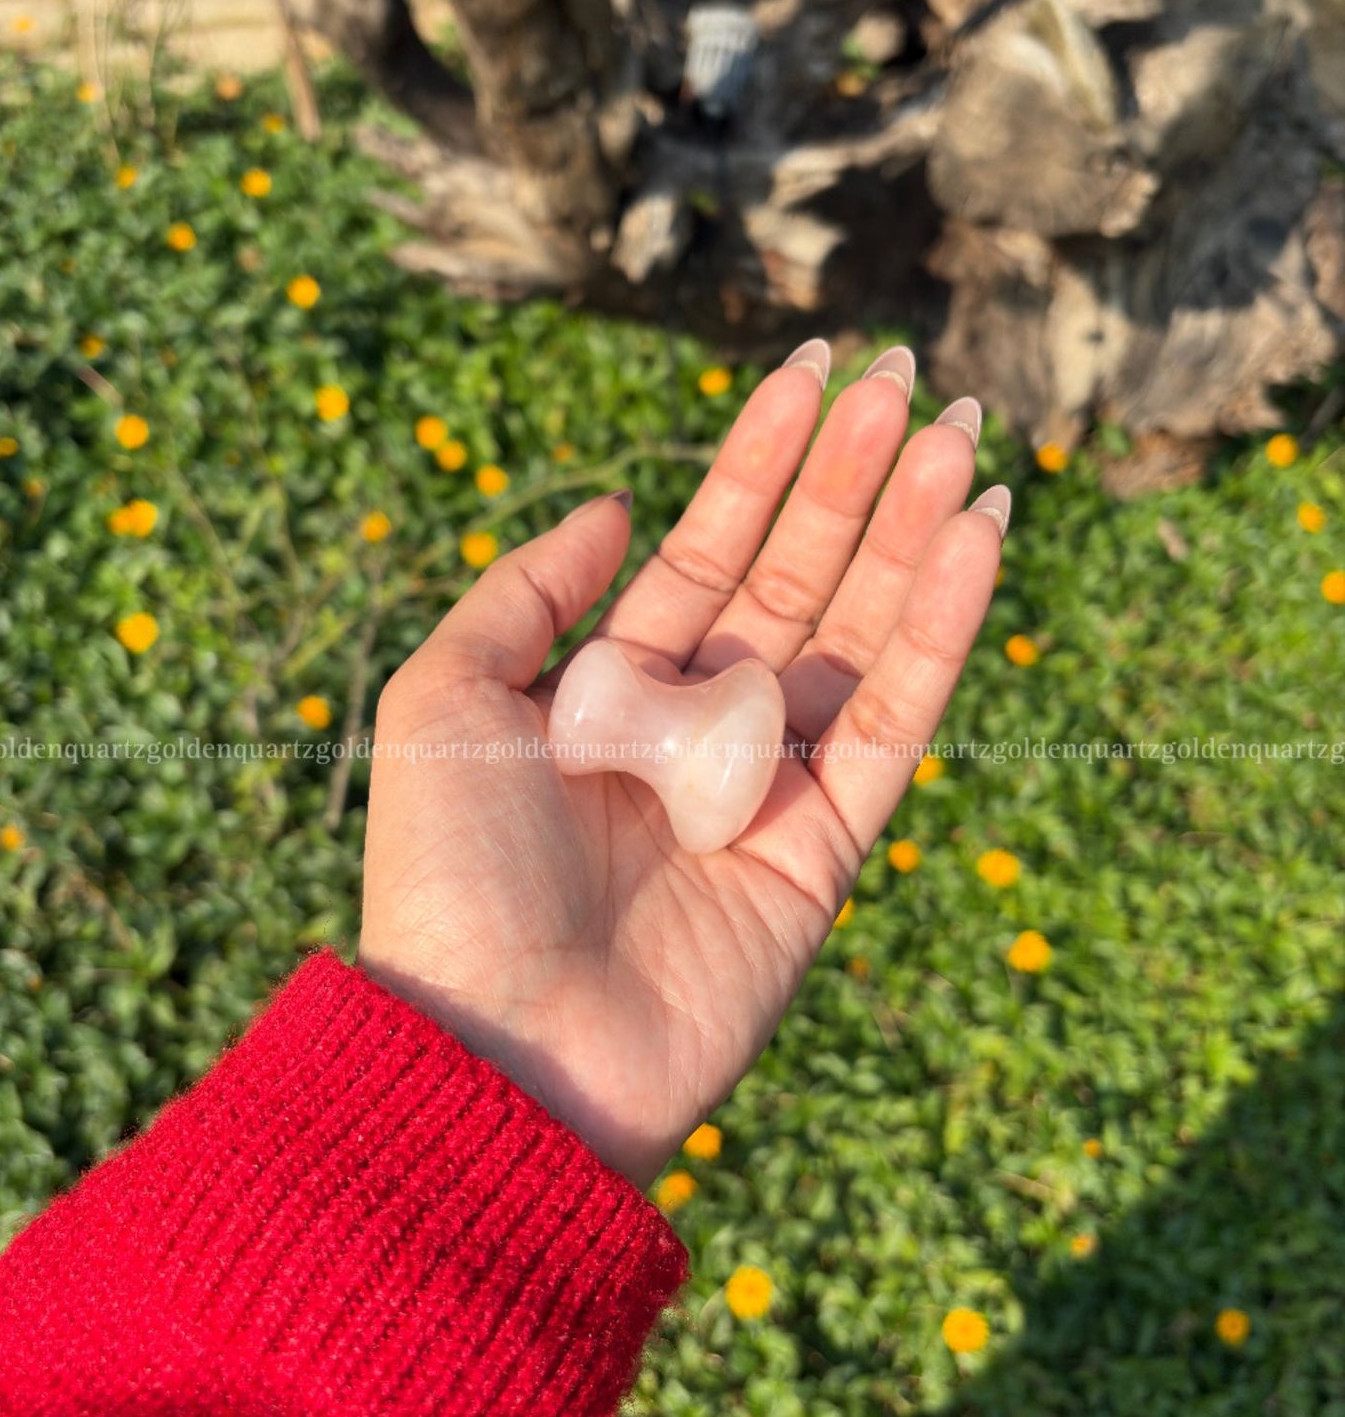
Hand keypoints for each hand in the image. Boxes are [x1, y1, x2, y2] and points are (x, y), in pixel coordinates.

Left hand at [359, 343, 1005, 1185]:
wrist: (494, 1046)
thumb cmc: (448, 872)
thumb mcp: (442, 697)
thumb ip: (525, 592)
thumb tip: (617, 506)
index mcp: (613, 687)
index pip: (707, 548)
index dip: (759, 460)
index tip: (814, 370)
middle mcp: (699, 728)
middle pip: (797, 579)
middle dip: (849, 479)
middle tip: (904, 375)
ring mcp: (767, 788)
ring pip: (859, 635)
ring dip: (911, 534)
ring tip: (957, 434)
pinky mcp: (824, 853)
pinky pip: (893, 724)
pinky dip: (941, 631)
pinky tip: (974, 538)